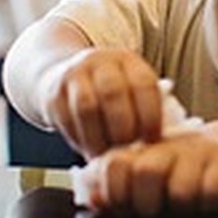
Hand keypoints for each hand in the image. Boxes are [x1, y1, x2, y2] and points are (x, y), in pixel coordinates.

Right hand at [38, 48, 162, 157]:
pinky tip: (88, 150)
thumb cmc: (107, 94)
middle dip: (123, 128)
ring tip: (107, 157)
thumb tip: (165, 145)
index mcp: (127, 61)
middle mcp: (100, 61)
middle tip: (128, 151)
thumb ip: (145, 109)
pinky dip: (79, 140)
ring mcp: (74, 74)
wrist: (59, 74)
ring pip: (87, 107)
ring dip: (99, 138)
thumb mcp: (129, 90)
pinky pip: (66, 119)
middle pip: (113, 93)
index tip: (152, 140)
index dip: (150, 115)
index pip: (143, 83)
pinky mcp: (53, 92)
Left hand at [79, 128, 217, 215]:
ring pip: (180, 190)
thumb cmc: (170, 170)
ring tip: (182, 205)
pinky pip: (212, 193)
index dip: (115, 193)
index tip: (124, 204)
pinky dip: (207, 202)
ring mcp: (194, 154)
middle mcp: (163, 148)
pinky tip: (205, 198)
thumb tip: (90, 198)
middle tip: (156, 208)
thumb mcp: (138, 176)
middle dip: (147, 203)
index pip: (113, 166)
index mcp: (136, 150)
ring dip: (180, 205)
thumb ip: (111, 188)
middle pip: (146, 173)